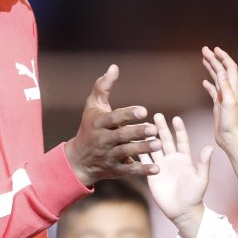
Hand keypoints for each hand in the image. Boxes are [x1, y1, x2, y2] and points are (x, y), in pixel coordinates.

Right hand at [65, 65, 160, 185]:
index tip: (143, 110)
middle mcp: (103, 140)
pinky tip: (157, 168)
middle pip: (121, 136)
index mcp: (99, 123)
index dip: (127, 114)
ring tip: (158, 144)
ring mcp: (108, 156)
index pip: (113, 118)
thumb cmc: (89, 127)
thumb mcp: (93, 106)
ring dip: (143, 149)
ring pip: (126, 152)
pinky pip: (129, 170)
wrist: (78, 159)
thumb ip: (103, 87)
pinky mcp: (115, 170)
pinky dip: (143, 170)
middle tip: (154, 129)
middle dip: (137, 132)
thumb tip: (114, 67)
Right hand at [142, 113, 211, 237]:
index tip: (176, 118)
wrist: (182, 211)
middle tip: (156, 115)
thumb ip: (204, 164)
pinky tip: (132, 143)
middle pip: (166, 140)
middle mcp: (172, 160)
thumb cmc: (195, 196)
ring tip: (142, 126)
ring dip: (149, 138)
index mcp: (185, 159)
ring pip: (154, 148)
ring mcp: (161, 166)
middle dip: (161, 128)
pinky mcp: (151, 174)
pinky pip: (144, 161)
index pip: (182, 140)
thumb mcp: (201, 179)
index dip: (179, 130)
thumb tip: (210, 147)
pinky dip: (139, 152)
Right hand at [201, 47, 237, 151]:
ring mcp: (224, 98)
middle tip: (204, 50)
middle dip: (214, 59)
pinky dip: (209, 85)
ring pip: (217, 79)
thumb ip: (225, 87)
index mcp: (233, 89)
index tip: (214, 49)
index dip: (223, 57)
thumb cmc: (232, 123)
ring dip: (211, 68)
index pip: (230, 68)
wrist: (232, 139)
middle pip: (222, 71)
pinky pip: (213, 92)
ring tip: (204, 60)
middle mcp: (229, 91)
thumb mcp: (228, 103)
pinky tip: (204, 82)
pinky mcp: (219, 106)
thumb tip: (222, 71)